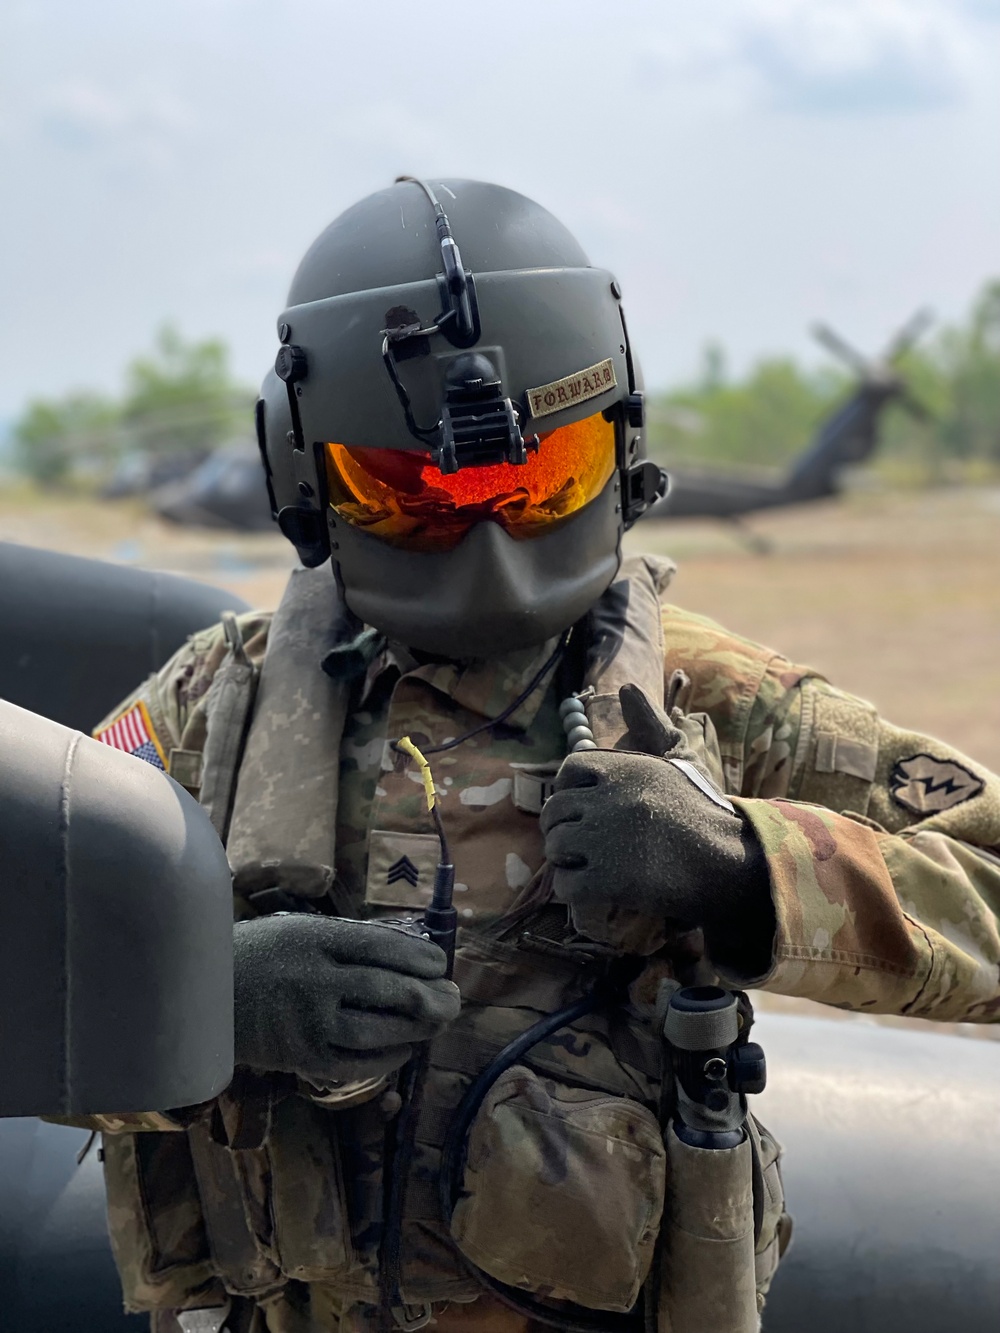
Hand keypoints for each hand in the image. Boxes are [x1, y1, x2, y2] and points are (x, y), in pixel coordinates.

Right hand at [233, 915, 460, 1084]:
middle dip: (429, 996)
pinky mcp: (300, 1056)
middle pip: (385, 990)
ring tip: (436, 1024)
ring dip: (414, 1029)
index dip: (419, 958)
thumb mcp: (299, 930)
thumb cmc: (260, 956)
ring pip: (375, 1031)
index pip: (380, 947)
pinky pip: (355, 1063)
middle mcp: (312, 979)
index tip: (440, 964)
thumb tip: (409, 953)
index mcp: (314, 939)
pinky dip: (386, 1059)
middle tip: (454, 1000)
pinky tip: (404, 1050)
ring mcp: (305, 1022)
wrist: (203, 998)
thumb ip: (347, 940)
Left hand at [540, 684, 773, 972]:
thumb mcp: (677, 762)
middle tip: (584, 843)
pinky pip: (564, 884)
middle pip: (554, 810)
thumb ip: (649, 726)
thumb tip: (626, 687)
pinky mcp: (607, 879)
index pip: (569, 769)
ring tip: (589, 865)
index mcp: (625, 769)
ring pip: (554, 846)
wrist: (733, 863)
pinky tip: (591, 890)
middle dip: (562, 828)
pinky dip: (571, 890)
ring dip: (566, 859)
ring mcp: (605, 840)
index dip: (569, 789)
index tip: (583, 806)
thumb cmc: (706, 814)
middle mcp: (610, 799)